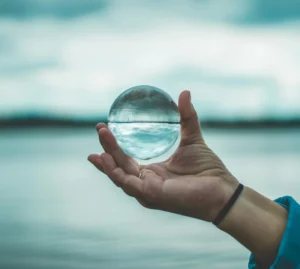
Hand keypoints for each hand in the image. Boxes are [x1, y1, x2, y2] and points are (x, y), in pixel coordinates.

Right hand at [88, 91, 238, 221]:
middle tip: (100, 129)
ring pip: (120, 175)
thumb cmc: (208, 169)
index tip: (104, 128)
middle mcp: (146, 183)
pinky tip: (106, 158)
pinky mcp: (151, 196)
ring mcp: (147, 191)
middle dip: (107, 149)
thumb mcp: (192, 138)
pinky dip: (115, 172)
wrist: (222, 189)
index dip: (113, 147)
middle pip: (120, 166)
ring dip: (107, 159)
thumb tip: (184, 92)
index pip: (126, 161)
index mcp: (152, 173)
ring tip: (102, 138)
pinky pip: (128, 184)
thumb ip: (186, 117)